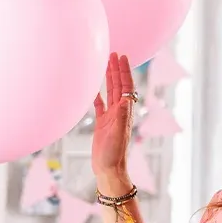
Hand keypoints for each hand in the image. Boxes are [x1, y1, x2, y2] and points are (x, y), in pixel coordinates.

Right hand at [91, 52, 135, 193]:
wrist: (108, 169)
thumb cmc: (113, 154)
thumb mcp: (118, 134)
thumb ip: (123, 116)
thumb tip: (127, 98)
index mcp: (124, 112)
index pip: (126, 87)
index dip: (125, 71)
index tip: (122, 56)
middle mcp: (119, 112)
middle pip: (119, 86)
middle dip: (117, 69)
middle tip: (114, 53)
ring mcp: (110, 117)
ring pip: (110, 92)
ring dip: (109, 78)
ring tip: (105, 65)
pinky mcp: (101, 124)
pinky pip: (99, 105)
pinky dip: (98, 95)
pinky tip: (94, 88)